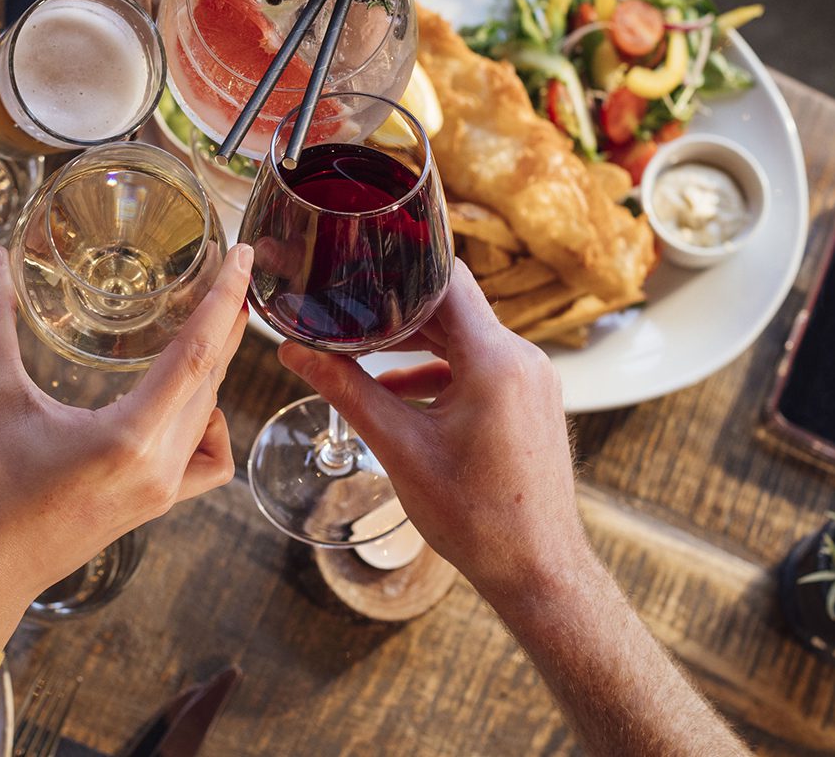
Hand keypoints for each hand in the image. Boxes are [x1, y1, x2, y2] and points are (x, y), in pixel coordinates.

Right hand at [0, 242, 250, 644]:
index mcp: (129, 436)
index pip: (197, 355)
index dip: (224, 300)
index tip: (246, 259)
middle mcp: (159, 464)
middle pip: (212, 379)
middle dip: (226, 321)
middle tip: (231, 271)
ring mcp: (163, 488)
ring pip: (210, 413)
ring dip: (215, 366)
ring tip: (210, 322)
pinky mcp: (157, 503)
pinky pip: (206, 459)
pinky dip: (208, 423)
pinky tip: (187, 402)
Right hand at [277, 260, 590, 603]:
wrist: (537, 569)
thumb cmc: (476, 516)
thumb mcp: (399, 448)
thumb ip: (347, 392)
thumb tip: (297, 355)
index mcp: (495, 359)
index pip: (446, 279)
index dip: (400, 265)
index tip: (358, 265)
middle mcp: (522, 359)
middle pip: (453, 308)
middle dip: (397, 311)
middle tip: (346, 313)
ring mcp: (533, 381)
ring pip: (467, 339)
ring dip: (418, 345)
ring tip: (364, 356)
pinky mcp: (532, 402)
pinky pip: (483, 368)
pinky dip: (443, 373)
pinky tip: (402, 396)